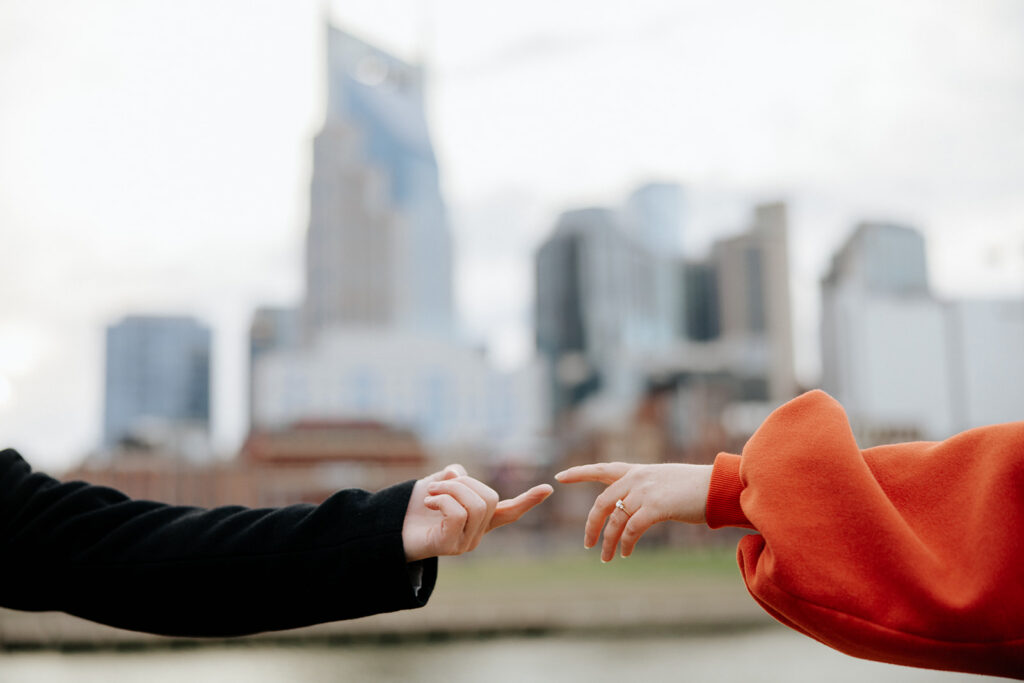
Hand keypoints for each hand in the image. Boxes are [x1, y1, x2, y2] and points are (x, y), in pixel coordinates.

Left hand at [402, 464, 553, 561]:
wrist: (385, 528)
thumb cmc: (411, 508)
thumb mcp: (437, 483)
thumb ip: (454, 477)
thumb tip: (458, 473)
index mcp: (478, 520)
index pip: (509, 511)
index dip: (528, 500)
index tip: (549, 488)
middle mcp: (476, 535)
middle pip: (489, 498)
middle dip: (462, 483)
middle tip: (437, 486)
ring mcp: (465, 544)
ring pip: (476, 504)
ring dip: (450, 489)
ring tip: (431, 493)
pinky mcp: (450, 547)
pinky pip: (458, 513)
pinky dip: (442, 499)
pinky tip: (429, 502)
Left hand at [555, 462, 712, 561]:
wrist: (718, 487)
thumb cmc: (696, 488)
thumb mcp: (664, 482)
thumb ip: (644, 490)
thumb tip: (632, 509)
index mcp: (637, 470)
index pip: (602, 469)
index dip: (579, 473)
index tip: (559, 477)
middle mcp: (637, 478)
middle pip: (602, 503)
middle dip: (591, 525)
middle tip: (587, 544)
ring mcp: (645, 491)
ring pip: (615, 520)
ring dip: (608, 541)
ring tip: (606, 558)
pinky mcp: (655, 507)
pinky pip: (631, 530)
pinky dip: (626, 544)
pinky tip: (626, 553)